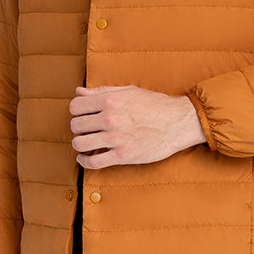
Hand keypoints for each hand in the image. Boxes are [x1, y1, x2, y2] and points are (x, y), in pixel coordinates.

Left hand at [69, 84, 205, 168]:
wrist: (177, 122)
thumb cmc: (154, 104)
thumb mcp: (128, 91)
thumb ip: (102, 91)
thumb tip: (78, 92)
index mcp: (110, 100)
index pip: (75, 106)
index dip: (76, 111)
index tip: (82, 115)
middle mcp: (110, 119)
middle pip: (76, 125)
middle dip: (78, 127)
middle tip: (86, 129)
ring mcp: (116, 138)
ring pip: (80, 144)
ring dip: (79, 144)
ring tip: (85, 143)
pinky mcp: (123, 155)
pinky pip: (94, 162)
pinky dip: (84, 162)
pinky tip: (85, 158)